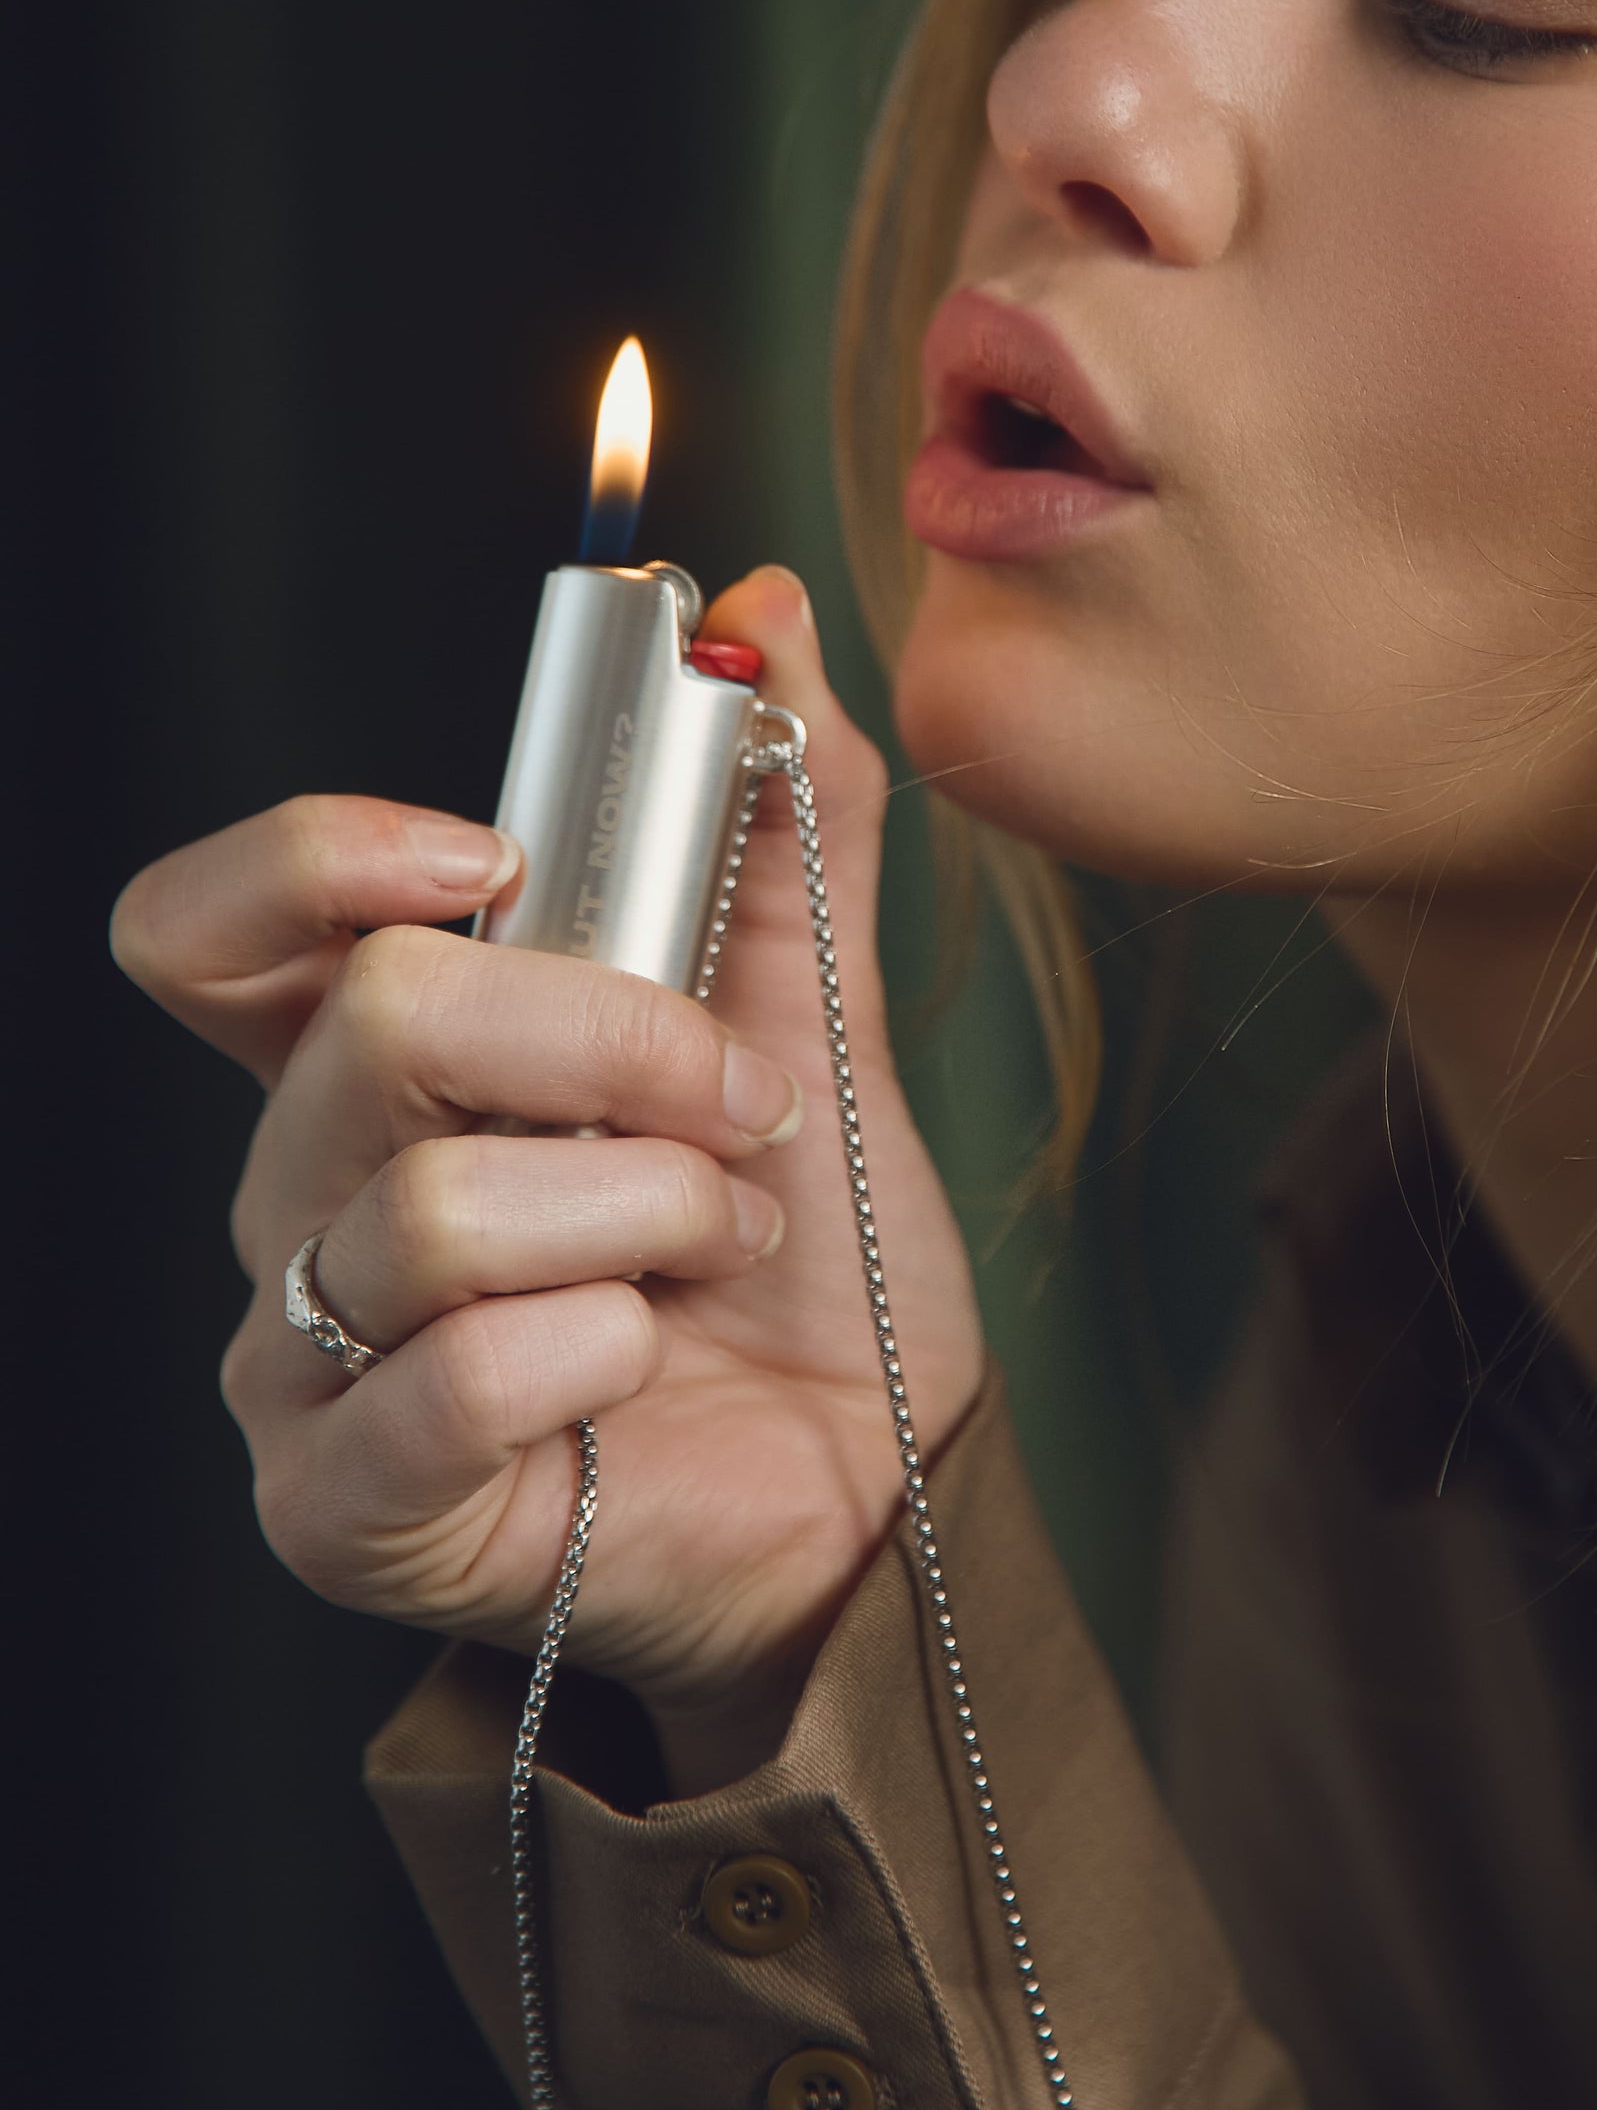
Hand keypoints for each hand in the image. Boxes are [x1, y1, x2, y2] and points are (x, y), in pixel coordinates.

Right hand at [109, 569, 983, 1790]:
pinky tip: (645, 1364)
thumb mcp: (809, 1010)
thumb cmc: (809, 1259)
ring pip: (429, 1205)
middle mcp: (303, 1194)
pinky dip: (604, 1349)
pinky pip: (455, 1378)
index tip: (491, 858)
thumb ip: (782, 818)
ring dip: (644, 1204)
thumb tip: (767, 604)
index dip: (319, 858)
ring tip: (718, 1240)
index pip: (210, 927)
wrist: (873, 1479)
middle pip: (370, 1024)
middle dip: (608, 1036)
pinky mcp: (343, 1504)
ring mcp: (302, 1357)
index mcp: (372, 1064)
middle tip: (736, 1098)